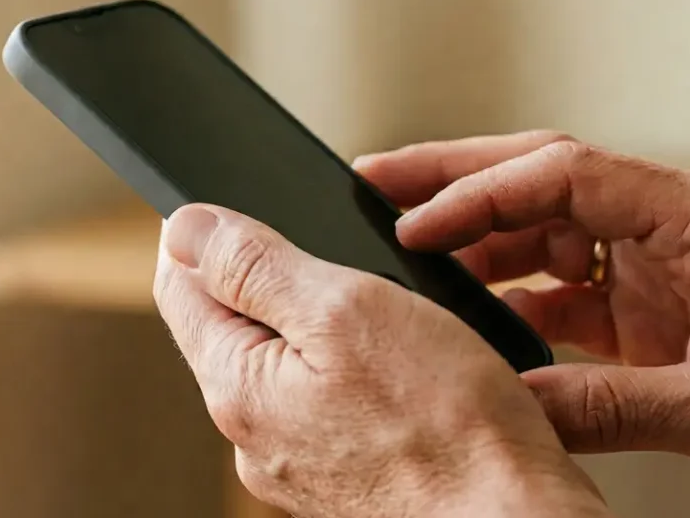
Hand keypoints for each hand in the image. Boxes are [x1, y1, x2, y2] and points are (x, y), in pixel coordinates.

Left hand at [153, 204, 608, 517]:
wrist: (509, 516)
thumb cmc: (448, 423)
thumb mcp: (346, 308)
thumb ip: (255, 265)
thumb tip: (186, 228)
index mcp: (239, 387)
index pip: (179, 289)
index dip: (201, 236)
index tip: (233, 203)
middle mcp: (254, 434)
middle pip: (230, 326)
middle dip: (266, 277)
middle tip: (326, 244)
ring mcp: (298, 462)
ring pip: (284, 363)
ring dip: (316, 322)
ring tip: (376, 300)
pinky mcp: (343, 477)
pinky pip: (326, 401)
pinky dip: (351, 368)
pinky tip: (399, 362)